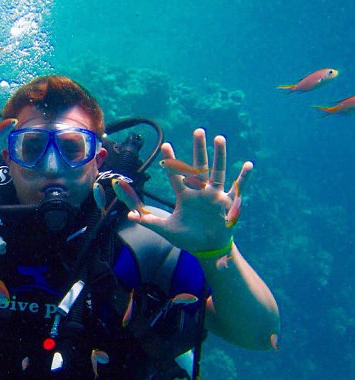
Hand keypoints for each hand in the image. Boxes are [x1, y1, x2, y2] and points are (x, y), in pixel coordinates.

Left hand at [128, 128, 250, 252]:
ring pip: (218, 172)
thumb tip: (130, 215)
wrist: (206, 248)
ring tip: (219, 138)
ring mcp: (215, 196)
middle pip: (199, 167)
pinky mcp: (228, 204)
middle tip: (198, 131)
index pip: (176, 175)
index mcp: (185, 196)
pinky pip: (237, 189)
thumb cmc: (187, 238)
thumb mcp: (166, 229)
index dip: (171, 161)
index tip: (165, 145)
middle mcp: (200, 192)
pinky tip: (248, 165)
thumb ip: (150, 221)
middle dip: (199, 150)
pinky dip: (243, 178)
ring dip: (219, 156)